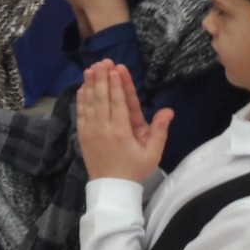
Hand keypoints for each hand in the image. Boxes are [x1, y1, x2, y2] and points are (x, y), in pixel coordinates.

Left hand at [77, 60, 171, 182]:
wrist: (111, 188)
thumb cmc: (134, 170)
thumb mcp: (152, 154)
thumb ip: (160, 131)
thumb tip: (169, 111)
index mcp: (121, 131)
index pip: (118, 102)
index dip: (117, 83)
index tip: (116, 68)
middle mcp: (103, 128)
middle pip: (102, 98)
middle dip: (103, 78)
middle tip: (103, 61)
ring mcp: (90, 131)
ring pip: (90, 102)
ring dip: (90, 84)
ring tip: (91, 68)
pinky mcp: (82, 135)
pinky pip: (81, 113)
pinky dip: (82, 99)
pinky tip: (83, 87)